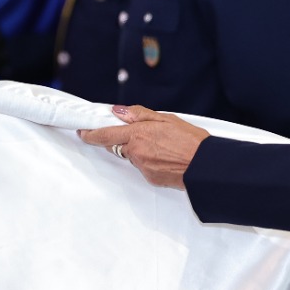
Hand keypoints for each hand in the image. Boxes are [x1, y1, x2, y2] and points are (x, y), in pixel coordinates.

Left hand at [78, 105, 209, 188]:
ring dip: (139, 150)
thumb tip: (118, 111)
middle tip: (142, 135)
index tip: (83, 131)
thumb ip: (140, 115)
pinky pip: (143, 167)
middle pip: (118, 146)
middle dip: (123, 140)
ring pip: (132, 156)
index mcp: (138, 134)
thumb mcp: (167, 119)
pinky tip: (165, 158)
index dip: (91, 134)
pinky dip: (149, 161)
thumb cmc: (191, 140)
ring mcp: (142, 167)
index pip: (105, 135)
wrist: (206, 167)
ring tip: (162, 146)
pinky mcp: (149, 178)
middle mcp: (136, 152)